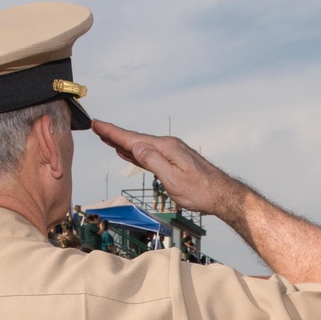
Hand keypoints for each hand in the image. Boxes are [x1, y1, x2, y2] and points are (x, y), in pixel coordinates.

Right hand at [92, 120, 241, 217]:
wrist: (223, 195)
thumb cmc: (201, 191)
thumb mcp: (174, 179)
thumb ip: (154, 162)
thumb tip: (136, 147)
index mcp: (166, 148)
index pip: (134, 139)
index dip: (113, 133)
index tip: (97, 124)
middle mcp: (169, 146)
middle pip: (136, 139)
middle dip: (115, 134)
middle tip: (97, 127)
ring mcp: (173, 153)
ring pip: (142, 146)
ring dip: (124, 143)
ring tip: (108, 138)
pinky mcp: (175, 160)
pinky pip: (150, 154)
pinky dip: (137, 152)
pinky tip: (130, 152)